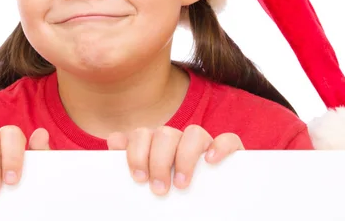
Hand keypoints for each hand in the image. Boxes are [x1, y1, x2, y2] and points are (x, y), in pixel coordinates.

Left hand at [107, 125, 243, 195]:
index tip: (138, 178)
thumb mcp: (147, 184)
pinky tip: (210, 161)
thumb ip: (131, 162)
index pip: (141, 134)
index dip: (136, 152)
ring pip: (194, 132)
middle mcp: (178, 141)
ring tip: (182, 183)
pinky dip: (220, 146)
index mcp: (155, 146)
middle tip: (159, 188)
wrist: (201, 212)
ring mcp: (204, 145)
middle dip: (159, 160)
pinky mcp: (229, 153)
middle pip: (165, 134)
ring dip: (185, 157)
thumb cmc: (168, 198)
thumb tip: (115, 139)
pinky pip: (228, 139)